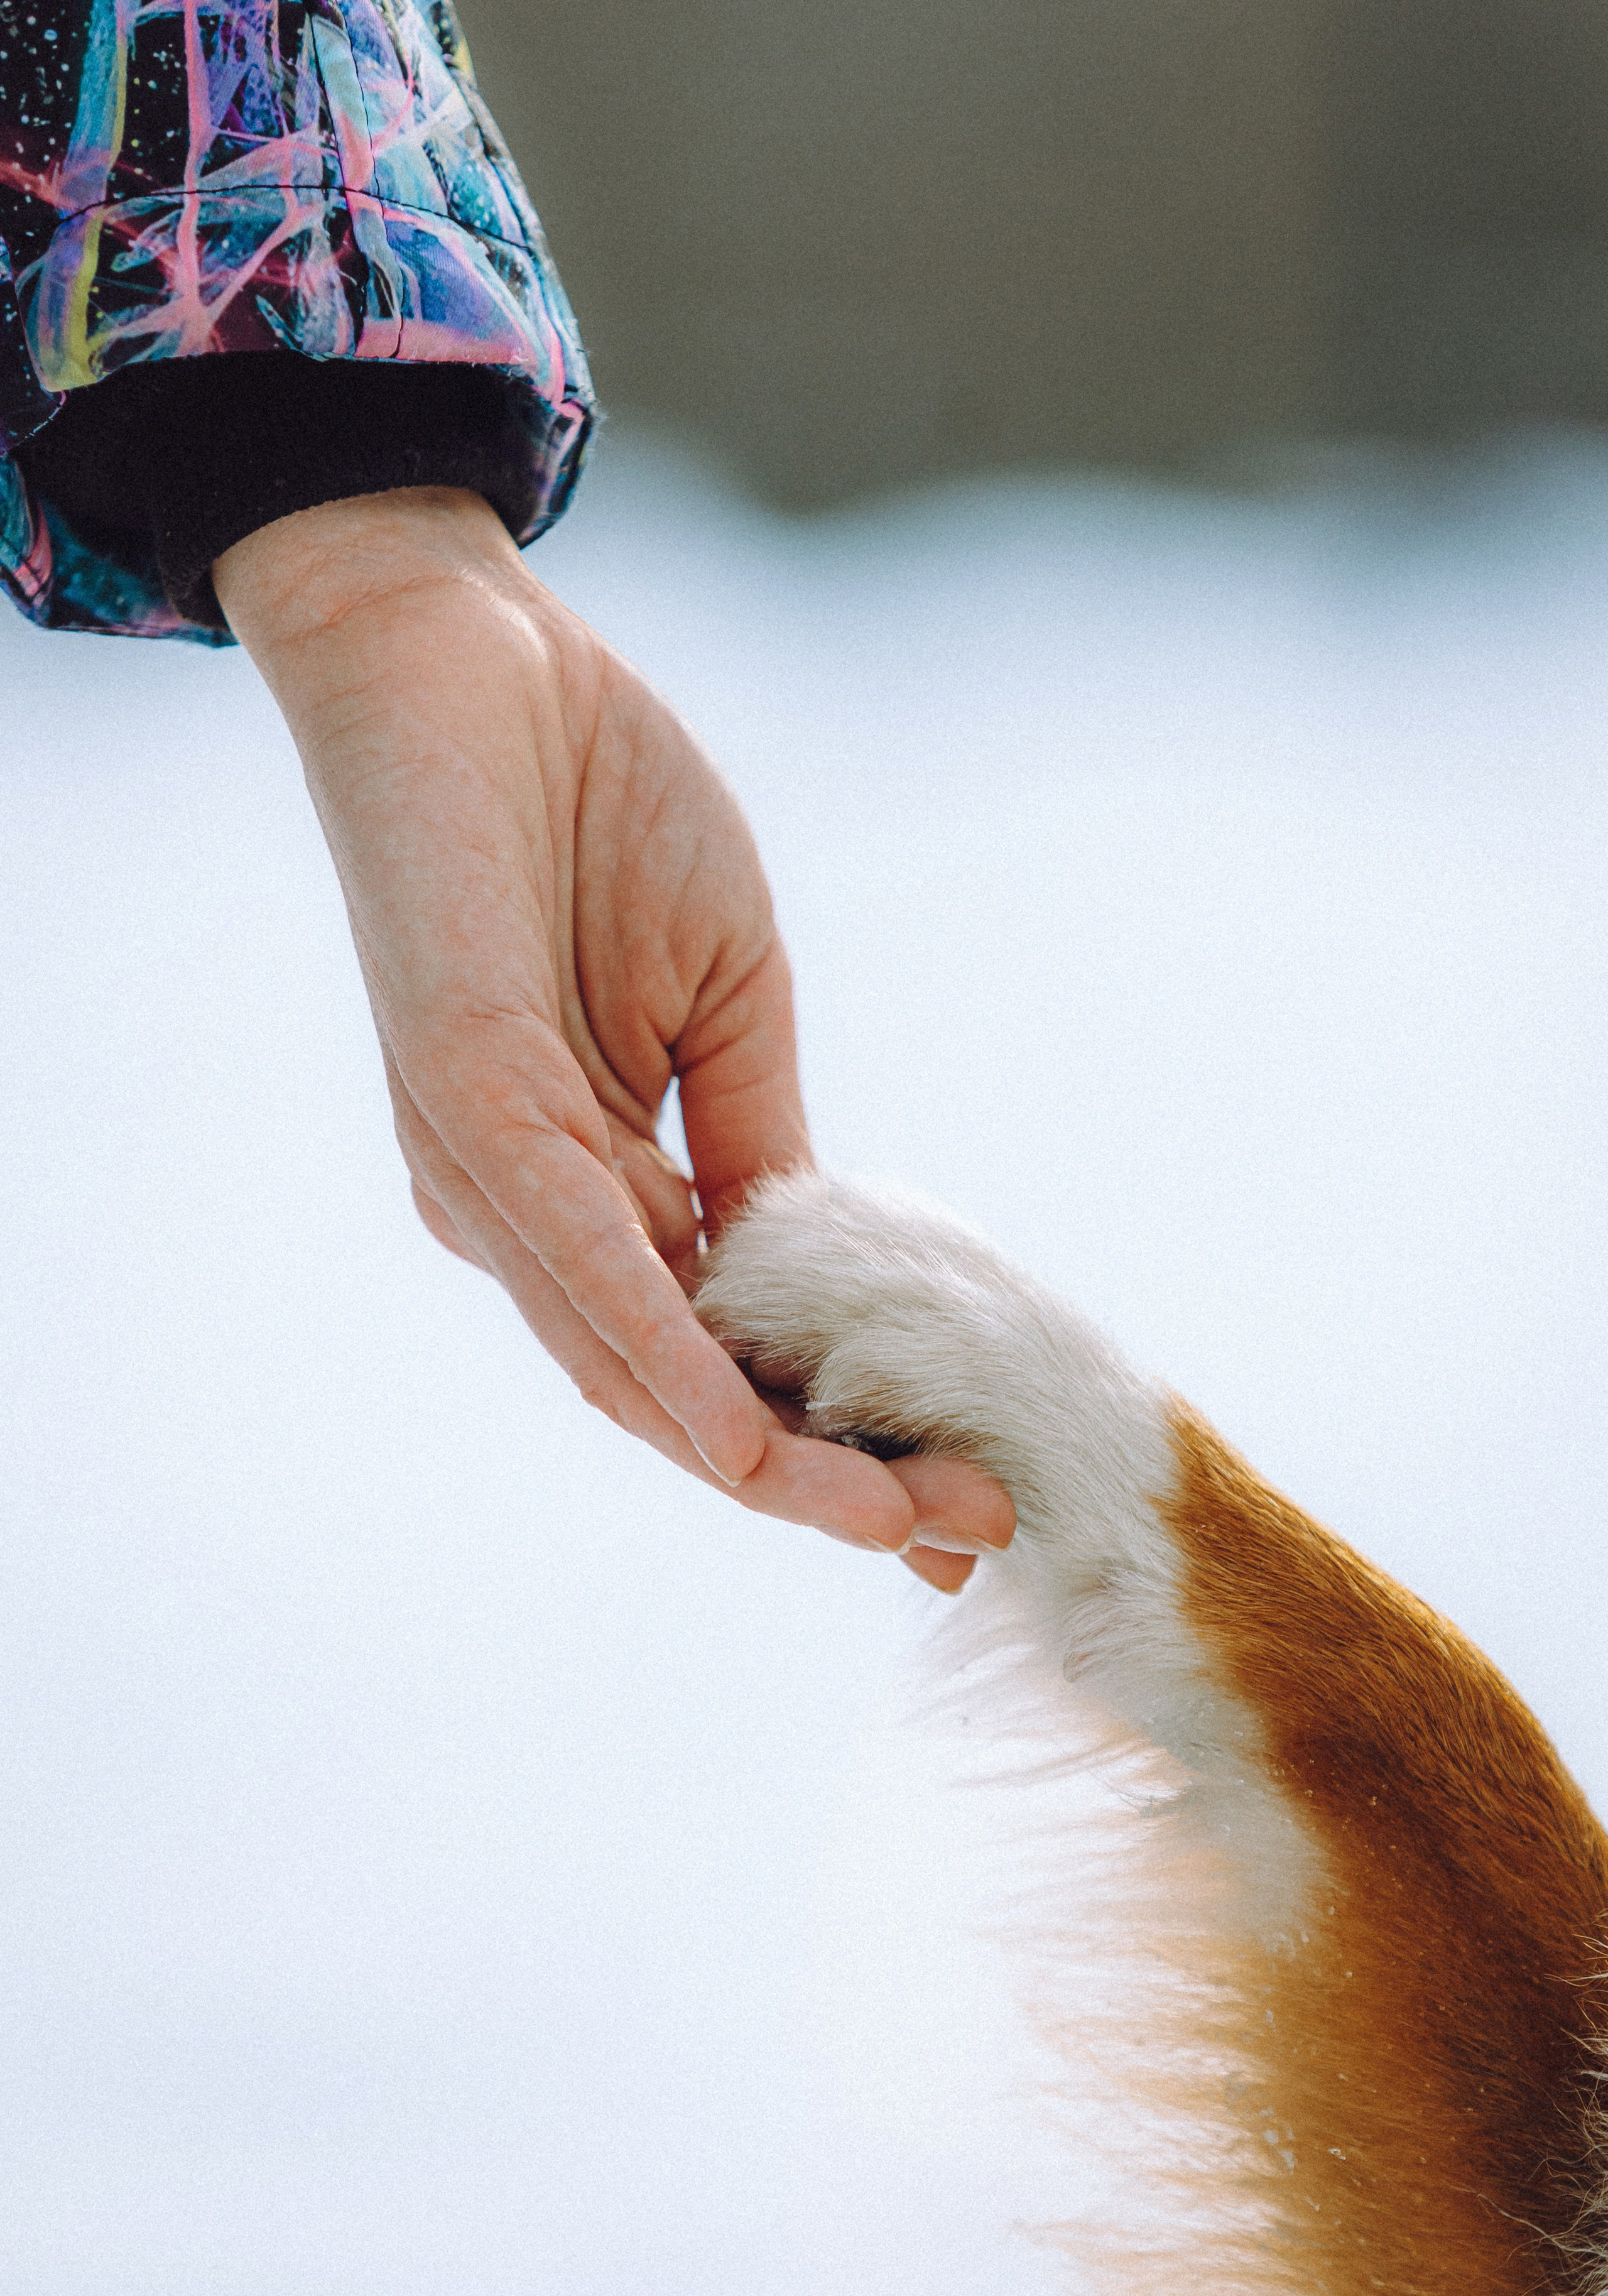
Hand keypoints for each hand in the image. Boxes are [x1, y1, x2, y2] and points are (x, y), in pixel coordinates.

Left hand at [215, 488, 1014, 1586]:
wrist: (469, 648)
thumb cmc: (596, 804)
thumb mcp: (727, 994)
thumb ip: (764, 1142)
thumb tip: (822, 1279)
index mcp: (595, 1183)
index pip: (722, 1351)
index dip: (839, 1437)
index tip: (963, 1496)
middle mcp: (530, 1208)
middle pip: (680, 1395)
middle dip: (824, 1481)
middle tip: (967, 1538)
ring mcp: (492, 1169)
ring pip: (630, 1362)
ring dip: (767, 1458)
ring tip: (903, 1518)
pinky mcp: (469, 1096)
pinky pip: (575, 1257)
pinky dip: (663, 1355)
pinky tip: (744, 1440)